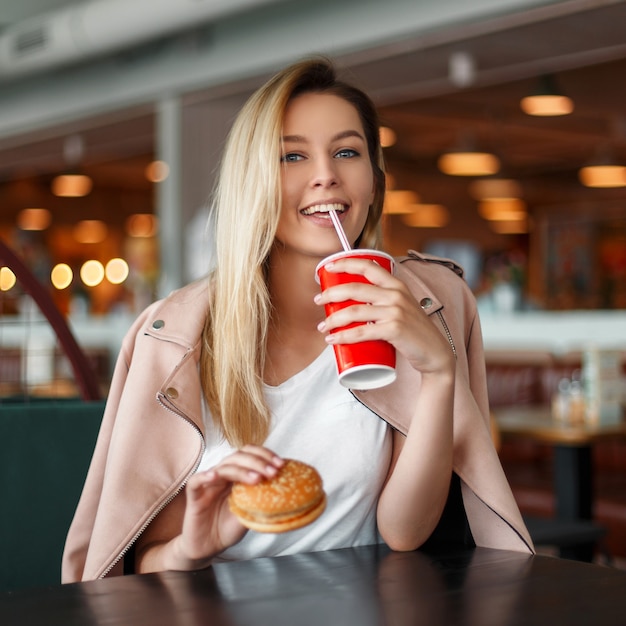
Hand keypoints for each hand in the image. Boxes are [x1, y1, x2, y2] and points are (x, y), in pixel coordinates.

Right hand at [177, 445, 283, 562]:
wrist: (208, 548)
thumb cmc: (228, 528)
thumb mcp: (250, 513)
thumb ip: (261, 500)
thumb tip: (286, 493)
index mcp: (237, 475)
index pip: (250, 454)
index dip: (265, 455)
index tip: (281, 464)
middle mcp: (223, 475)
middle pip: (238, 456)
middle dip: (258, 462)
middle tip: (273, 472)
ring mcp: (208, 484)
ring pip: (223, 467)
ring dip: (241, 470)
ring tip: (257, 478)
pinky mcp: (194, 496)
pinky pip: (196, 481)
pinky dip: (204, 476)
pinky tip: (215, 475)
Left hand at [314, 257, 454, 375]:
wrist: (434, 353)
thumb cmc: (413, 331)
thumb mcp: (402, 307)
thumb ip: (384, 299)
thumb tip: (354, 299)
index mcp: (396, 285)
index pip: (368, 265)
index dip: (345, 263)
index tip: (327, 268)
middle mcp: (396, 294)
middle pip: (355, 288)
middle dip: (331, 294)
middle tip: (318, 301)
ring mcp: (396, 312)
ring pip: (354, 311)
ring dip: (333, 319)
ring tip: (323, 326)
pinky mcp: (394, 329)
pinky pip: (362, 331)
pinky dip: (344, 336)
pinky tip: (333, 339)